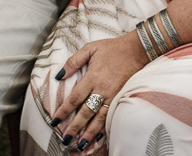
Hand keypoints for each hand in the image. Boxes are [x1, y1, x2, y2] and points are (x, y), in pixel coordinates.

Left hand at [48, 33, 148, 149]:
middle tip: (65, 139)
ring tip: (81, 144)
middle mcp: (102, 89)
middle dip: (74, 127)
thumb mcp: (90, 48)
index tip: (55, 120)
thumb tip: (59, 75)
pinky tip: (99, 137)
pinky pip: (111, 115)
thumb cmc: (112, 48)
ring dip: (89, 132)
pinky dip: (104, 127)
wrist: (136, 49)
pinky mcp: (121, 97)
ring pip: (99, 118)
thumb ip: (73, 61)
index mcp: (92, 77)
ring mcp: (113, 95)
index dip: (64, 110)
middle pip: (86, 112)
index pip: (75, 98)